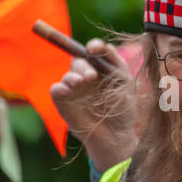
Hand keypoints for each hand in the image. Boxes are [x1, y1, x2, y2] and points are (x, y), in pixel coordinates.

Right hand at [51, 38, 137, 171]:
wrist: (117, 135)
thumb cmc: (123, 110)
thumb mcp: (125, 83)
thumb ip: (117, 63)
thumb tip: (106, 47)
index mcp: (102, 70)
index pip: (95, 52)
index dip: (94, 46)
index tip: (94, 48)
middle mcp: (86, 77)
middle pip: (79, 61)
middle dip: (84, 66)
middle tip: (91, 76)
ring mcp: (74, 89)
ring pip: (68, 74)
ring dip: (73, 75)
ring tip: (80, 82)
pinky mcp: (64, 103)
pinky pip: (56, 90)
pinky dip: (60, 87)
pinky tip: (67, 88)